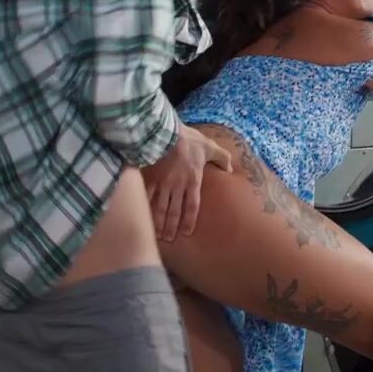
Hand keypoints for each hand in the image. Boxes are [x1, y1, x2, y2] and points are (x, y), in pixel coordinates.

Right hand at [142, 125, 233, 240]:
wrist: (166, 133)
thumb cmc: (189, 140)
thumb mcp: (210, 147)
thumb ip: (222, 158)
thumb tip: (229, 169)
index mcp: (193, 181)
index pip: (192, 206)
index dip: (189, 220)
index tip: (186, 232)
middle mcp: (178, 187)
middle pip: (175, 212)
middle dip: (172, 227)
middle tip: (169, 238)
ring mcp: (162, 184)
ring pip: (160, 208)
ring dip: (159, 223)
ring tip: (157, 234)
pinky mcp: (150, 178)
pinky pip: (147, 197)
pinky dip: (145, 208)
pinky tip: (143, 216)